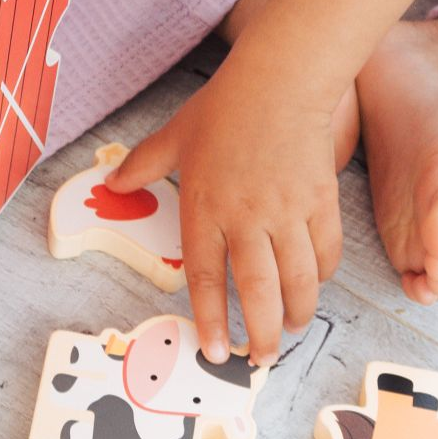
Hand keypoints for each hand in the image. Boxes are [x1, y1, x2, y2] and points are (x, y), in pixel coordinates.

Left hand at [112, 53, 343, 368]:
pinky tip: (313, 285)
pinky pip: (326, 253)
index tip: (214, 350)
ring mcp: (288, 212)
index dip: (211, 319)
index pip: (207, 277)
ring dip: (295, 314)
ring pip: (299, 281)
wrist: (281, 79)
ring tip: (287, 331)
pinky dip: (322, 276)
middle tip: (258, 359)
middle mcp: (248, 217)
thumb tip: (111, 183)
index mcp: (206, 207)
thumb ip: (143, 165)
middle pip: (258, 292)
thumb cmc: (226, 107)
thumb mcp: (175, 135)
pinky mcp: (321, 203)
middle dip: (260, 335)